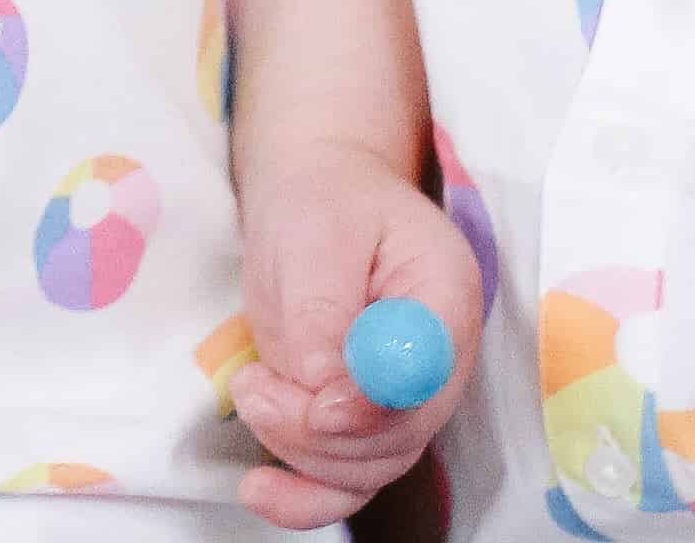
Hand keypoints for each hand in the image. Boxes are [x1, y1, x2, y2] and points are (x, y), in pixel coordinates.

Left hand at [221, 146, 479, 527]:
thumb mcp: (315, 230)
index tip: (321, 404)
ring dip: (298, 451)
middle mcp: (437, 364)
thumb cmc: (323, 202)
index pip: (428, 374)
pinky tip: (260, 490)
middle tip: (257, 390)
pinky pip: (346, 481)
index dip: (376, 404)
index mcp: (443, 297)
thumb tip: (321, 388)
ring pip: (366, 468)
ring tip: (252, 391)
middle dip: (317, 430)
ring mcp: (405, 401)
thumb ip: (322, 310)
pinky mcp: (365, 425)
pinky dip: (303, 496)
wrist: (320, 199)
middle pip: (396, 437)